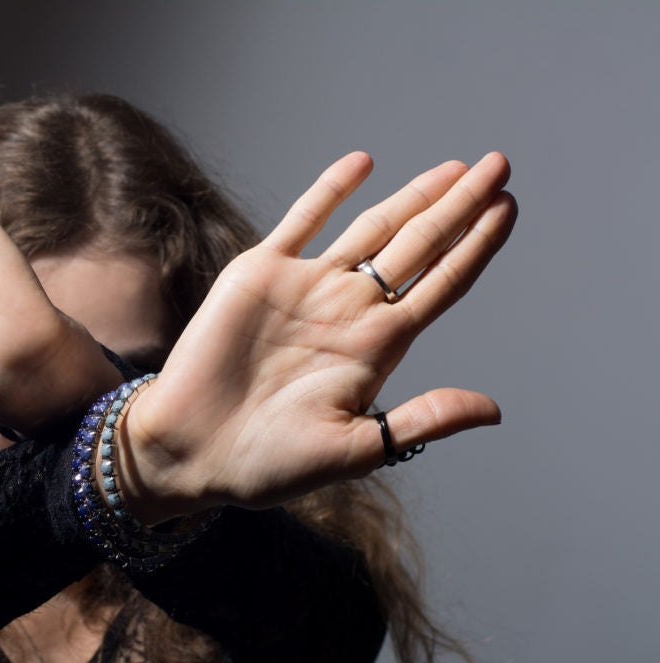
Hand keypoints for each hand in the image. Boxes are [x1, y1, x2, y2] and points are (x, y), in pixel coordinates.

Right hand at [119, 152, 516, 521]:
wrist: (191, 448)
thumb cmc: (268, 462)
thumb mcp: (355, 450)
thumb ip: (421, 421)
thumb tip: (494, 411)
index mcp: (376, 348)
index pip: (441, 284)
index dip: (477, 246)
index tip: (508, 210)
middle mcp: (348, 310)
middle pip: (418, 245)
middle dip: (460, 206)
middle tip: (499, 167)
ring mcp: (306, 287)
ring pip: (371, 226)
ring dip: (413, 195)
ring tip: (455, 168)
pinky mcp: (259, 273)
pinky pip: (302, 220)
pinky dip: (331, 190)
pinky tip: (362, 164)